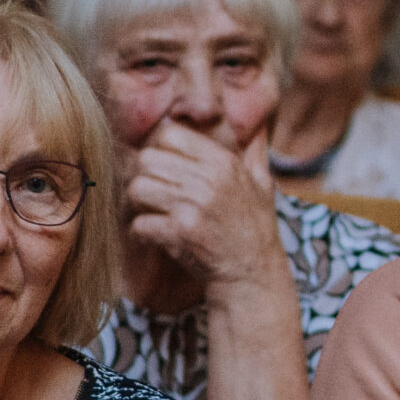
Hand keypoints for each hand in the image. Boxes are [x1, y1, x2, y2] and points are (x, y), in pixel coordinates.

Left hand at [124, 121, 282, 288]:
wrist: (253, 273)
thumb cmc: (255, 228)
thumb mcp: (263, 184)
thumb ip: (256, 151)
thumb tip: (260, 126)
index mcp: (224, 162)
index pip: (170, 135)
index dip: (162, 150)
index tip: (167, 168)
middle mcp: (208, 180)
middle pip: (146, 159)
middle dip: (146, 176)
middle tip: (155, 193)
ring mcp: (193, 206)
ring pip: (137, 189)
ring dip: (141, 205)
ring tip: (154, 213)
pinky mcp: (180, 233)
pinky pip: (139, 223)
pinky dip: (142, 232)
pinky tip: (156, 236)